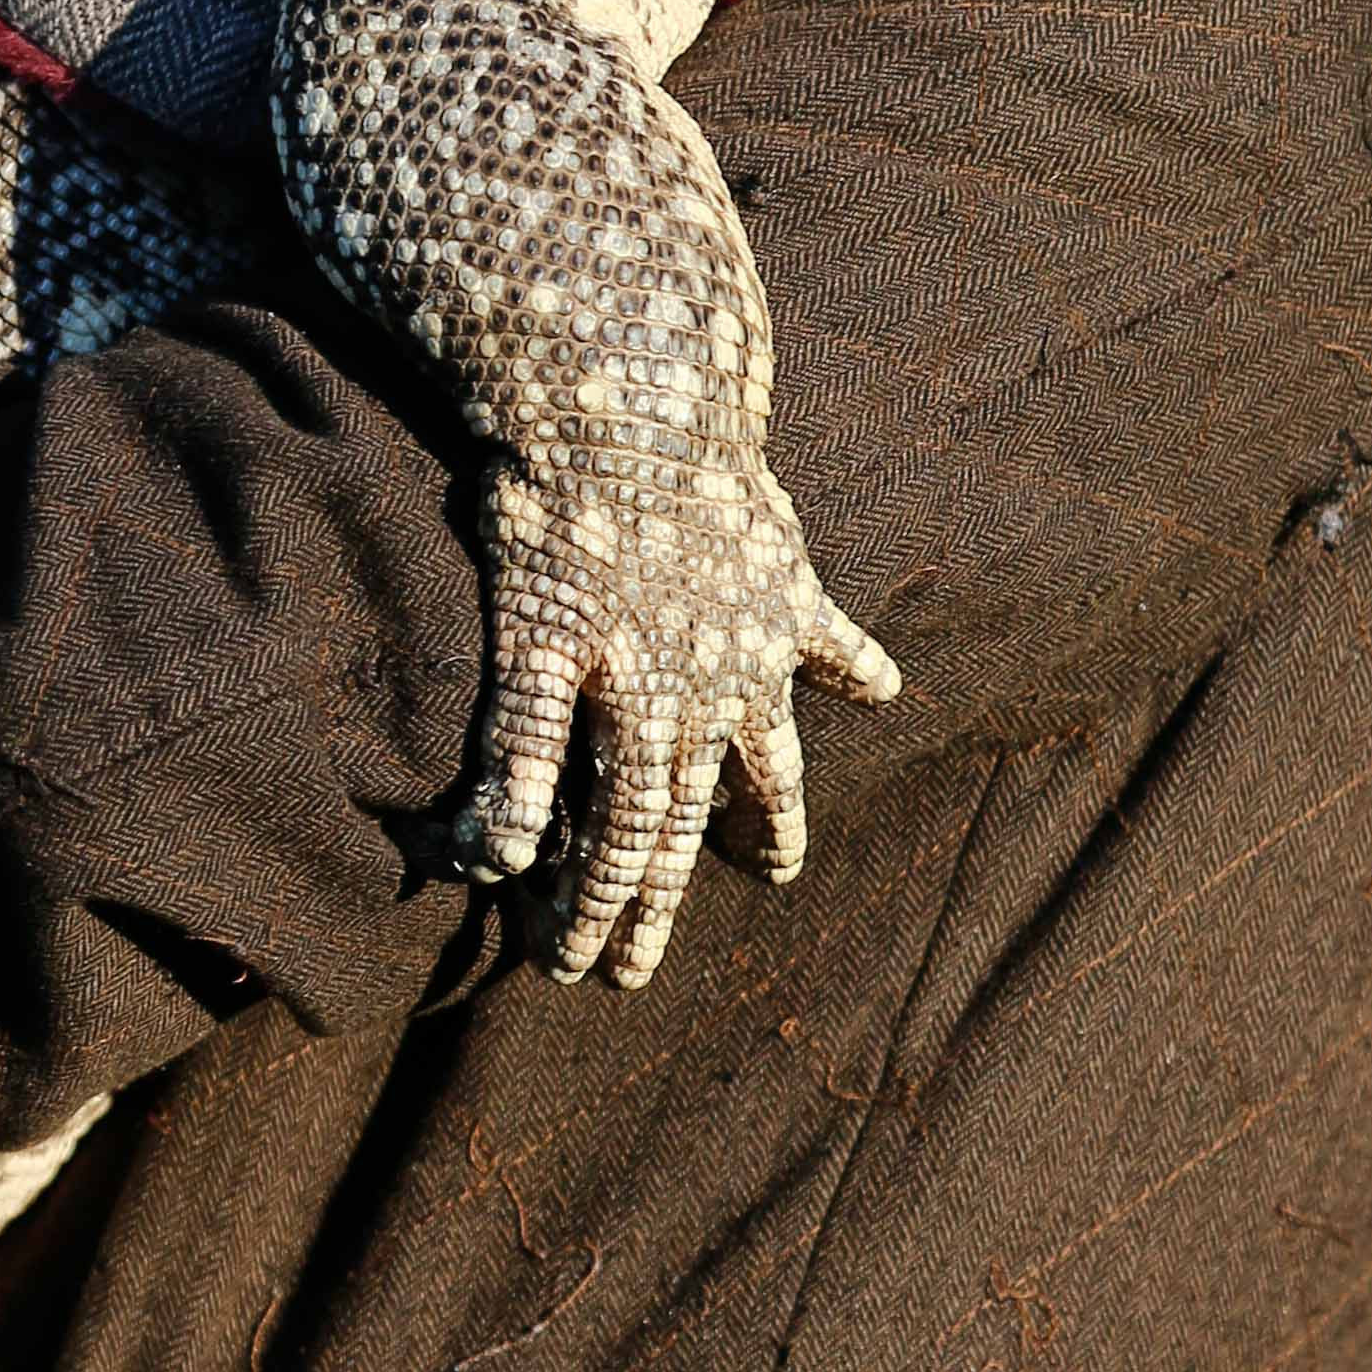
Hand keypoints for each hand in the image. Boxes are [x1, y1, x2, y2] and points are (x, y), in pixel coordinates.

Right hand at [458, 427, 900, 987]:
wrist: (637, 397)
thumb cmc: (709, 472)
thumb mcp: (791, 558)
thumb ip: (822, 634)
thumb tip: (885, 689)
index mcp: (762, 669)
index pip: (774, 782)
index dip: (768, 836)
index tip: (765, 879)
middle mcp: (703, 689)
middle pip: (679, 831)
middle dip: (652, 914)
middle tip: (624, 974)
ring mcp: (625, 671)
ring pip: (613, 819)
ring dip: (588, 902)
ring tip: (562, 962)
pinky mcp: (546, 638)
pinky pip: (528, 748)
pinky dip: (509, 811)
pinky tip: (486, 866)